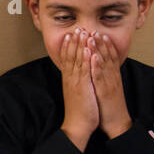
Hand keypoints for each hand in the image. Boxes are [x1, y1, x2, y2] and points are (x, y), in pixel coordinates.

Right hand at [58, 28, 98, 149]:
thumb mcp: (75, 93)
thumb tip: (75, 74)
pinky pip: (83, 71)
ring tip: (81, 33)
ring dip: (79, 46)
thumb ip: (75, 82)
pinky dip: (85, 59)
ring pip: (76, 60)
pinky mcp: (82, 87)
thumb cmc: (79, 111)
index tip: (69, 34)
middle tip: (75, 28)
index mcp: (69, 80)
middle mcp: (70, 79)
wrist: (77, 125)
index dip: (67, 46)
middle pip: (70, 56)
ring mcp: (75, 82)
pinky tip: (87, 49)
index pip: (66, 59)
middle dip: (73, 41)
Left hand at [88, 33, 130, 138]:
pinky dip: (97, 66)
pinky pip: (100, 77)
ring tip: (94, 37)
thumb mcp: (108, 88)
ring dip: (99, 49)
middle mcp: (112, 77)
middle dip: (101, 42)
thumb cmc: (110, 106)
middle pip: (107, 56)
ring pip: (104, 63)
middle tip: (96, 29)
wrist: (117, 123)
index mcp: (112, 76)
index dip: (105, 44)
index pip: (109, 57)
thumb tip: (101, 68)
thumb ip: (106, 77)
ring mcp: (109, 83)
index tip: (100, 32)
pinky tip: (93, 57)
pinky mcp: (105, 92)